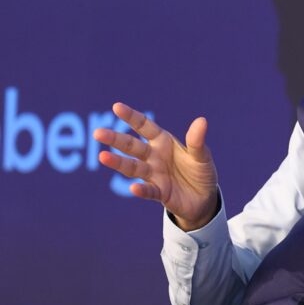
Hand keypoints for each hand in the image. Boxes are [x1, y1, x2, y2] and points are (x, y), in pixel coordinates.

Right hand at [93, 102, 218, 229]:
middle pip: (132, 146)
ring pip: (133, 168)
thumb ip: (197, 141)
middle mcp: (154, 156)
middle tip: (98, 133)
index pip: (144, 126)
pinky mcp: (159, 193)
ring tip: (103, 157)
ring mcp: (154, 175)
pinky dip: (141, 190)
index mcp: (163, 142)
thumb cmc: (200, 171)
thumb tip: (202, 121)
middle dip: (116, 139)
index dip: (131, 117)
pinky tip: (134, 188)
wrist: (204, 198)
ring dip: (118, 163)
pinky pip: (148, 191)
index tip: (116, 107)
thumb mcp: (202, 156)